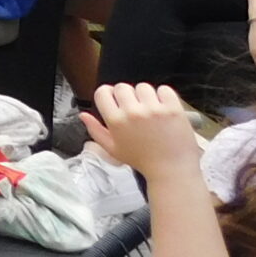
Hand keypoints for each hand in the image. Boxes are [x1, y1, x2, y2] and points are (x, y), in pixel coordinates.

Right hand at [80, 82, 199, 175]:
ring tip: (150, 110)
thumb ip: (95, 130)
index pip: (103, 92)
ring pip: (143, 87)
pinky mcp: (172, 109)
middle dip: (126, 95)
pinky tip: (163, 108)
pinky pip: (164, 89)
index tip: (114, 99)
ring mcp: (154, 109)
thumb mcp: (113, 149)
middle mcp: (133, 112)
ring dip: (146, 96)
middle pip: (122, 87)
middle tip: (134, 108)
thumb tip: (83, 115)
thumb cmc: (142, 160)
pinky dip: (164, 96)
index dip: (107, 94)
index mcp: (116, 121)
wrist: (172, 169)